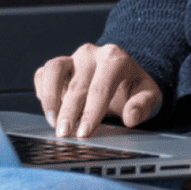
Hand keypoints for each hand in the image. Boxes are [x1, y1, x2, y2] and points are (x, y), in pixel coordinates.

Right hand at [34, 43, 162, 137]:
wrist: (122, 74)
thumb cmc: (133, 87)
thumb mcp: (148, 95)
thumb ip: (142, 105)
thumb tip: (131, 117)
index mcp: (115, 58)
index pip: (101, 86)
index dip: (92, 112)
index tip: (85, 132)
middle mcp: (91, 54)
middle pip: (77, 85)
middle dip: (69, 112)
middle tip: (65, 135)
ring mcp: (73, 58)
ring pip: (53, 70)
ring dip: (50, 99)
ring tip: (53, 122)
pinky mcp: (59, 65)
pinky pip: (43, 74)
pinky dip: (42, 92)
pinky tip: (49, 111)